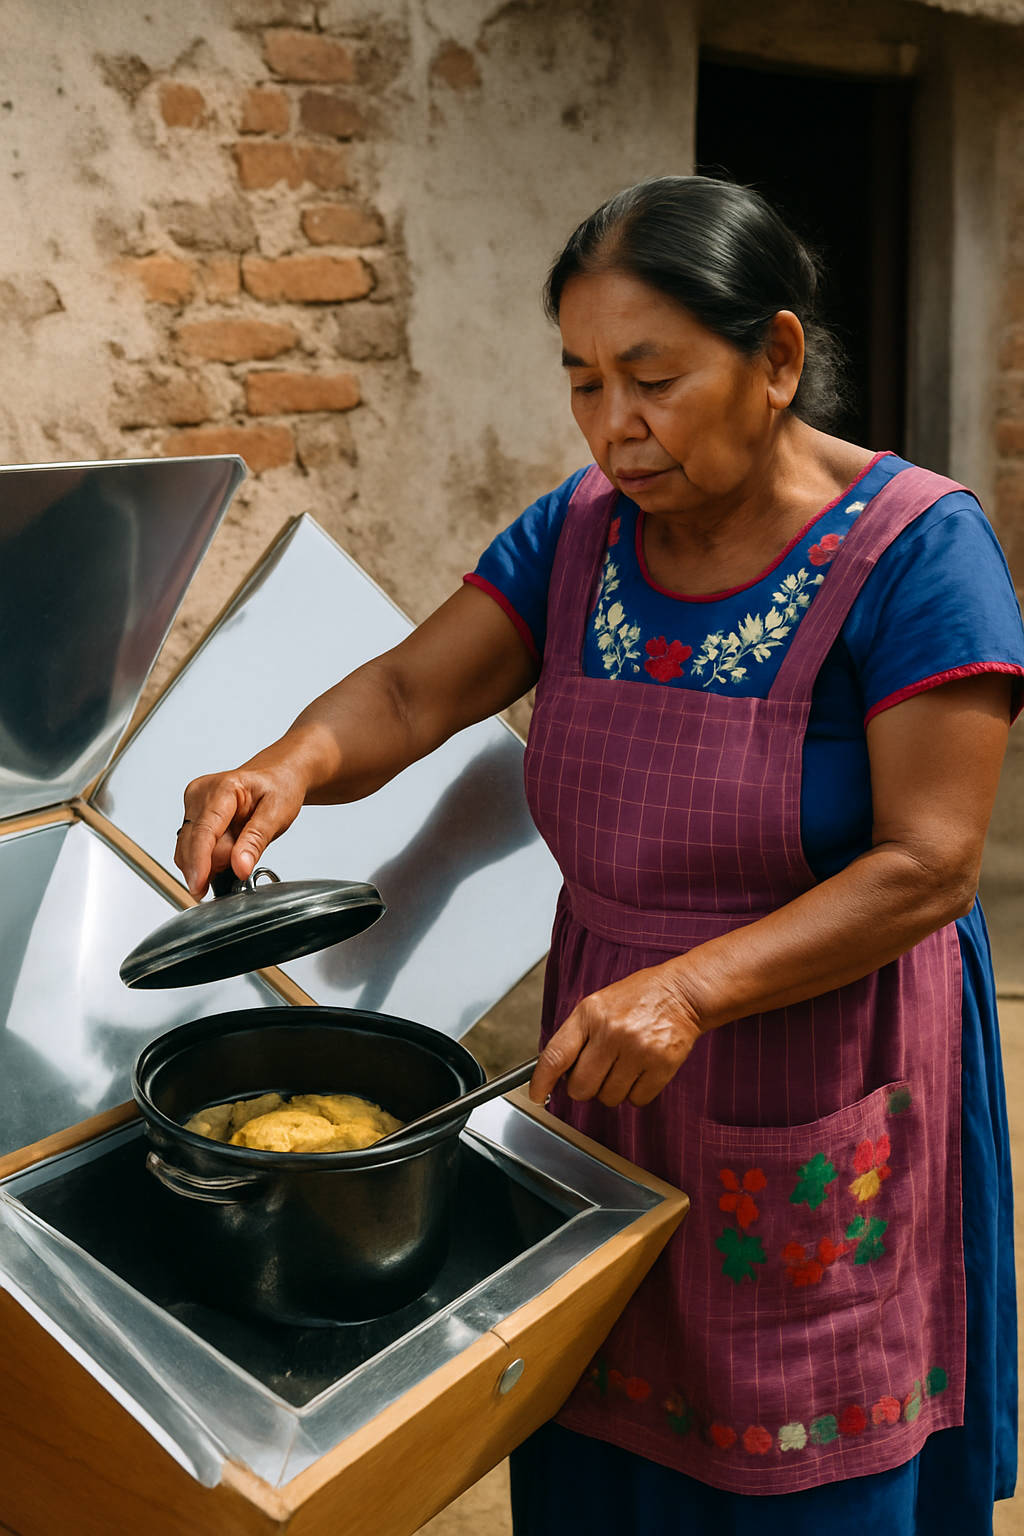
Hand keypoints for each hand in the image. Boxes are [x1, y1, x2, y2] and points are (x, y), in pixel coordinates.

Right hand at [175, 758, 308, 897]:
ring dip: (211, 860)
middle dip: (214, 863)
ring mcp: (193, 803)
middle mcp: (201, 793)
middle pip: (193, 843)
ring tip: (239, 850)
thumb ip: (256, 842)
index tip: (199, 885)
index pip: (203, 831)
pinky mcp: (191, 814)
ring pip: (188, 848)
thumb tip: (239, 867)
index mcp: (223, 788)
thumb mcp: (278, 815)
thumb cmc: (279, 788)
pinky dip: (209, 856)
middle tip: (243, 859)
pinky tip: (228, 850)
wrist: (278, 775)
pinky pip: (191, 846)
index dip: (199, 862)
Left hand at [529, 963, 702, 1107]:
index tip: (537, 1095)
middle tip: (597, 1074)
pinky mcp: (661, 1066)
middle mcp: (611, 1032)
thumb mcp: (599, 1004)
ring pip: (609, 1097)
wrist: (683, 992)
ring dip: (613, 1090)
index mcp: (590, 1013)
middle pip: (581, 1087)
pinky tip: (641, 1072)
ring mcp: (637, 1050)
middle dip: (585, 1087)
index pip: (555, 1055)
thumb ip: (578, 1034)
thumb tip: (557, 1072)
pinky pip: (637, 1100)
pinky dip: (637, 1093)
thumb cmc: (639, 998)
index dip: (542, 1081)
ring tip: (625, 1066)